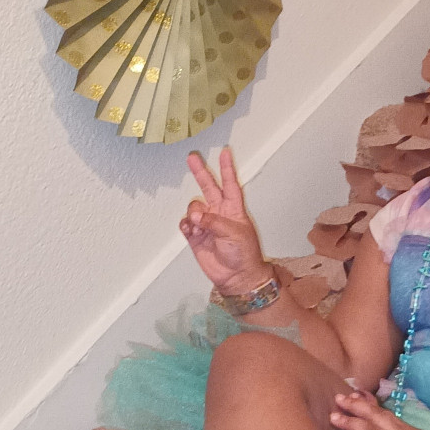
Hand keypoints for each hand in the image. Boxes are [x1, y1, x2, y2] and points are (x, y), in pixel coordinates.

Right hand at [180, 148, 268, 295]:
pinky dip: (186, 225)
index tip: (225, 152)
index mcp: (233, 209)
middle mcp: (219, 212)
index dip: (227, 169)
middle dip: (200, 172)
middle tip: (191, 157)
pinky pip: (185, 224)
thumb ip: (214, 221)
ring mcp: (206, 223)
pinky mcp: (195, 236)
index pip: (230, 184)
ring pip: (193, 208)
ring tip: (200, 228)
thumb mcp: (234, 233)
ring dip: (194, 215)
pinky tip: (192, 231)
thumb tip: (195, 216)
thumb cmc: (243, 253)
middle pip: (208, 187)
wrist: (236, 276)